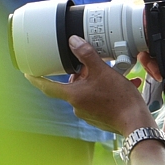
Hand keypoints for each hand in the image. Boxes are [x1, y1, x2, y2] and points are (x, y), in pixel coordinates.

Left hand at [27, 35, 153, 135]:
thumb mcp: (102, 71)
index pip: (47, 87)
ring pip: (87, 91)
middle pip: (72, 86)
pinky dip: (106, 91)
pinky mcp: (99, 117)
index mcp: (73, 95)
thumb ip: (86, 55)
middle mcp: (77, 107)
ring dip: (97, 81)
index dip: (36, 79)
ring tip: (113, 75)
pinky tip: (121, 85)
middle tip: (93, 65)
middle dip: (81, 74)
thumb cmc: (119, 99)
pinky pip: (98, 100)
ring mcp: (88, 114)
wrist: (136, 122)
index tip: (28, 74)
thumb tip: (73, 42)